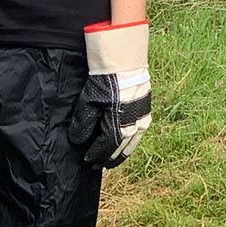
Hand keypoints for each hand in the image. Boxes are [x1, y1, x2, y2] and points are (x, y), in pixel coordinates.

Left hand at [73, 21, 151, 166]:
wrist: (125, 62)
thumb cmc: (105, 81)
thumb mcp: (88, 103)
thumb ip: (83, 125)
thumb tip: (79, 141)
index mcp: (118, 128)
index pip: (106, 149)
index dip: (97, 156)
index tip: (89, 161)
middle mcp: (133, 127)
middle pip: (121, 149)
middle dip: (110, 158)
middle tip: (100, 164)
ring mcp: (142, 119)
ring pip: (132, 143)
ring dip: (122, 151)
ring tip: (114, 157)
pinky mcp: (146, 111)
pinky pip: (139, 132)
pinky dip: (131, 140)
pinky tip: (126, 140)